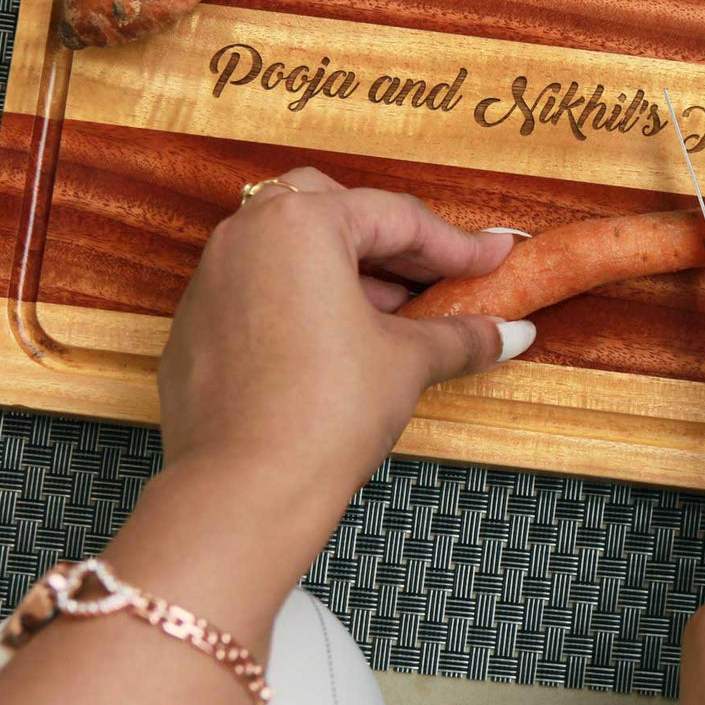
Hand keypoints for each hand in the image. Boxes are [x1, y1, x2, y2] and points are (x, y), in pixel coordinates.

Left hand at [155, 168, 533, 567]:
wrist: (243, 492)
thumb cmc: (322, 414)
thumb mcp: (408, 362)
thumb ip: (461, 335)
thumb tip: (508, 332)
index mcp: (301, 223)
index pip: (398, 217)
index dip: (456, 245)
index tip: (493, 259)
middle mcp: (247, 235)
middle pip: (338, 212)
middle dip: (394, 243)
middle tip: (439, 276)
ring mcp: (213, 279)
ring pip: (293, 248)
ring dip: (349, 271)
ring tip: (397, 315)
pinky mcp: (196, 326)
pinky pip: (261, 289)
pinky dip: (304, 300)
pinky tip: (339, 343)